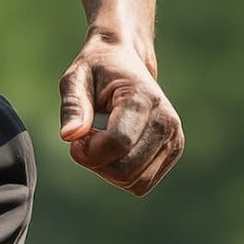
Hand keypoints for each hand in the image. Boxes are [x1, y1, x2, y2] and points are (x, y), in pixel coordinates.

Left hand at [58, 31, 182, 195]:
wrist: (124, 61)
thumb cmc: (96, 70)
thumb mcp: (75, 78)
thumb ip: (73, 106)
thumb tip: (69, 136)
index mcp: (144, 98)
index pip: (118, 142)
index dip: (89, 151)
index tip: (74, 139)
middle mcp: (166, 120)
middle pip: (127, 170)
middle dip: (97, 163)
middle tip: (85, 140)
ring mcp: (174, 137)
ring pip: (137, 183)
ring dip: (109, 171)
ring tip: (100, 141)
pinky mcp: (174, 150)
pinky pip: (143, 183)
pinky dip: (122, 174)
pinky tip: (114, 149)